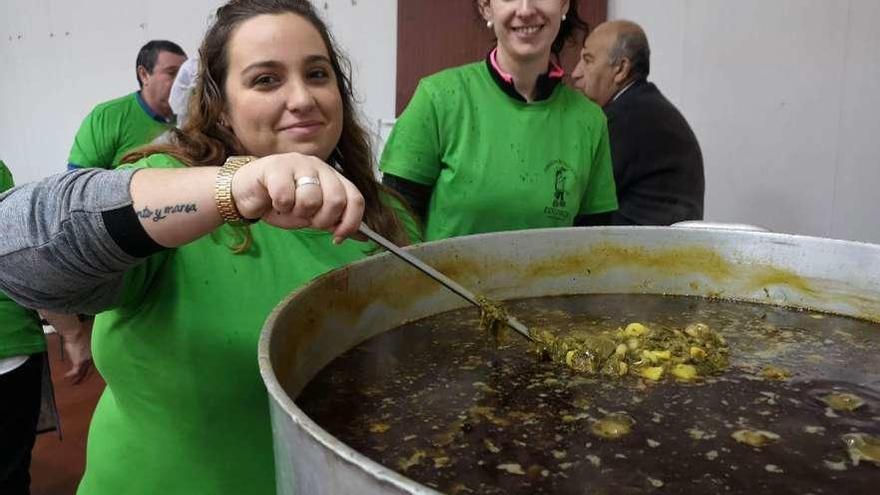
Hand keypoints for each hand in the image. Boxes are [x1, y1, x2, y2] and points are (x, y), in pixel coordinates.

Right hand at [39, 312, 93, 383]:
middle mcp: (92, 357)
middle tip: (81, 381)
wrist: (76, 333)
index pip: (94, 363)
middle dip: (85, 376)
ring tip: (74, 383)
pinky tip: (66, 376)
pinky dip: (70, 375)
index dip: (90, 368)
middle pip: (90, 370)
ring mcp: (87, 360)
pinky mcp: (79, 362)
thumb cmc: (79, 334)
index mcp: (95, 352)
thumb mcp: (84, 341)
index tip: (87, 372)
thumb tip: (81, 348)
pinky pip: (75, 372)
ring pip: (83, 372)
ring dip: (78, 378)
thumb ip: (84, 347)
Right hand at [231, 153, 364, 242]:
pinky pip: (286, 196)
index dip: (350, 222)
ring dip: (298, 213)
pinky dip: (280, 206)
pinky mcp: (276, 166)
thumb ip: (331, 220)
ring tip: (288, 208)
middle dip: (322, 220)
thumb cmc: (280, 203)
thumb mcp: (310, 215)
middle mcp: (320, 167)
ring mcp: (298, 163)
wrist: (246, 192)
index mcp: (332, 178)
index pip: (355, 199)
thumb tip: (355, 233)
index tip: (338, 237)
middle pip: (336, 200)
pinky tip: (274, 202)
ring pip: (311, 199)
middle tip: (306, 219)